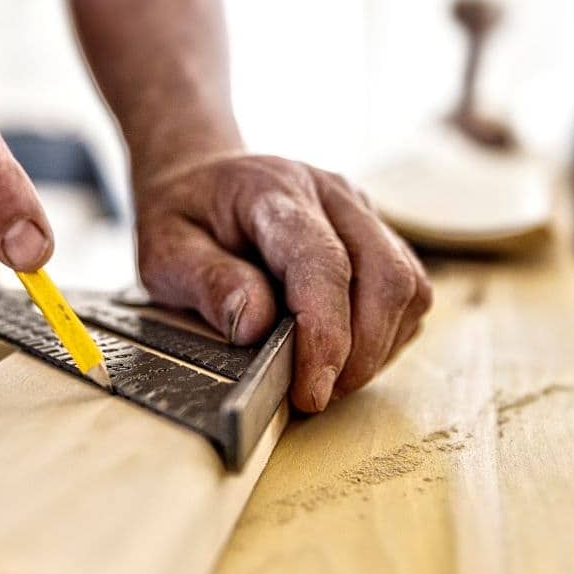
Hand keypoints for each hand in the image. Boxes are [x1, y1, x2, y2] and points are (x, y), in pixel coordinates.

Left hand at [134, 153, 431, 411]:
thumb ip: (207, 284)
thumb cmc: (184, 217)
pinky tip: (344, 352)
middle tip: (316, 395)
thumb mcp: (165, 252)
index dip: (326, 334)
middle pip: (383, 276)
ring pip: (406, 285)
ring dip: (377, 347)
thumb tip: (256, 327)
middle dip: (360, 353)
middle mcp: (331, 194)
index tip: (312, 391)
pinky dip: (387, 334)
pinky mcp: (377, 234)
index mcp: (274, 191)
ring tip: (329, 377)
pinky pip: (408, 290)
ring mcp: (360, 211)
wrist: (203, 177)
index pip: (322, 263)